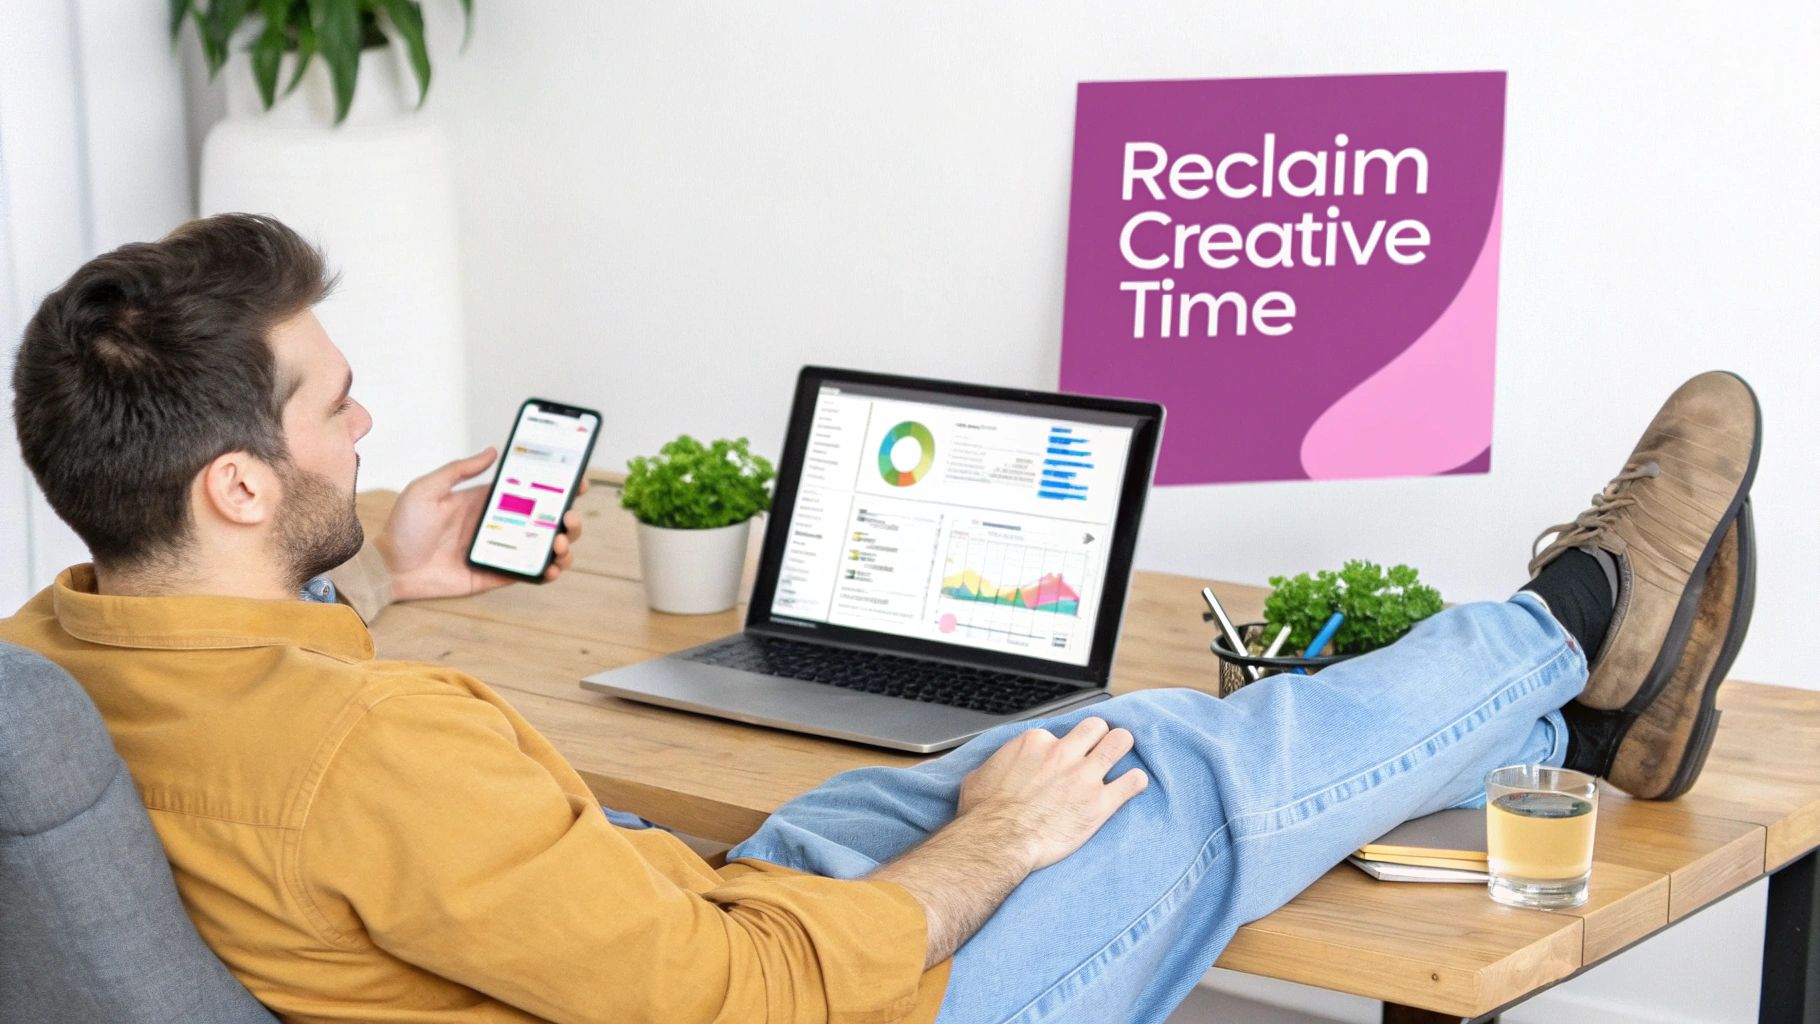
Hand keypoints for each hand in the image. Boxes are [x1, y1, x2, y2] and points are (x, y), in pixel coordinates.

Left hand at [377, 447, 588, 601]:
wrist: (387, 568)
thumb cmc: (403, 526)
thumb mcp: (427, 488)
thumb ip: (459, 470)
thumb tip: (493, 451)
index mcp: (485, 502)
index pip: (529, 491)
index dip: (556, 486)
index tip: (577, 481)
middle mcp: (498, 525)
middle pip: (546, 520)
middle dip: (568, 518)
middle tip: (570, 517)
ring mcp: (499, 551)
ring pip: (544, 548)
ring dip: (563, 546)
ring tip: (560, 544)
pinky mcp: (495, 575)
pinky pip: (528, 574)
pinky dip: (546, 572)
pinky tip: (551, 568)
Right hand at [956, 717, 1148, 871]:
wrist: (997, 842)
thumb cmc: (984, 815)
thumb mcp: (978, 777)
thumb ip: (995, 766)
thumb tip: (993, 771)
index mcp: (1035, 743)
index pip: (1060, 733)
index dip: (1061, 748)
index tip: (1060, 760)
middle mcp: (1063, 753)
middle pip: (1096, 727)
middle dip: (1099, 736)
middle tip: (1099, 748)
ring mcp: (1084, 776)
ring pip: (1119, 742)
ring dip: (1121, 748)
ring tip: (1120, 757)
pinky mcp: (1100, 803)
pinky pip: (1132, 782)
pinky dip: (1135, 782)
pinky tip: (1133, 785)